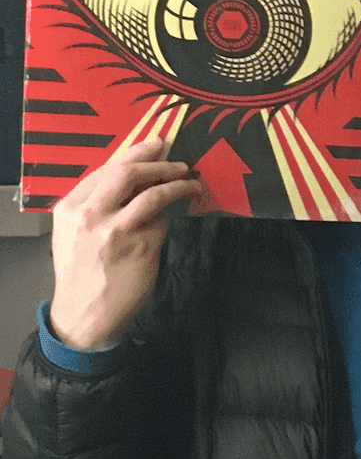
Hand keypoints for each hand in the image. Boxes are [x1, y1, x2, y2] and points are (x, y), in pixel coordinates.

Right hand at [47, 142, 203, 351]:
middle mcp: (91, 215)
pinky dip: (174, 214)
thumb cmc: (83, 270)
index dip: (136, 153)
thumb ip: (99, 203)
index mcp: (71, 208)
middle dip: (159, 162)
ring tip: (192, 182)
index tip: (156, 146)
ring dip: (178, 184)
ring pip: (154, 194)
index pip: (106, 168)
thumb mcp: (75, 231)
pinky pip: (163, 221)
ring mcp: (116, 231)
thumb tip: (137, 177)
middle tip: (179, 161)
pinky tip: (182, 211)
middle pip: (129, 174)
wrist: (83, 312)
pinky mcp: (141, 247)